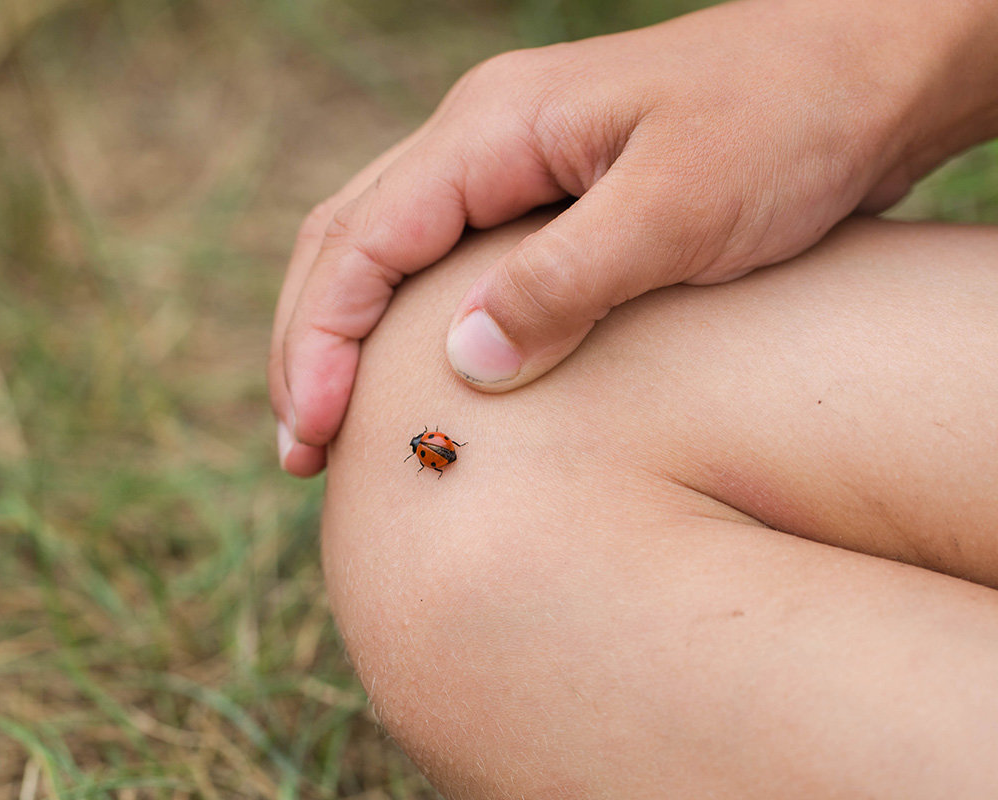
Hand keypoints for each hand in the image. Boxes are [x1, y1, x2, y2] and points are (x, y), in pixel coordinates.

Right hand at [271, 0, 997, 475]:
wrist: (868, 74)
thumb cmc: (789, 124)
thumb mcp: (682, 208)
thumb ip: (566, 281)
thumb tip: (465, 365)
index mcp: (491, 131)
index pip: (360, 241)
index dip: (318, 342)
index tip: (308, 433)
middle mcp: (482, 141)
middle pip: (346, 242)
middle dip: (307, 345)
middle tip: (299, 450)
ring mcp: (510, 168)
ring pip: (385, 251)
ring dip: (344, 336)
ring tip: (329, 427)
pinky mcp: (546, 201)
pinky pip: (442, 262)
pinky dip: (404, 325)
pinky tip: (412, 376)